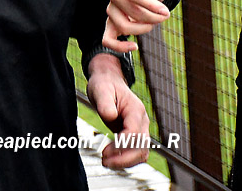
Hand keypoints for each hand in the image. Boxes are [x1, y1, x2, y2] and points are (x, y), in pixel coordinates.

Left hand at [87, 53, 149, 168]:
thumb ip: (105, 103)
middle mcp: (142, 120)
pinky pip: (136, 152)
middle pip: (142, 148)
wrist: (108, 81)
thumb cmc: (104, 84)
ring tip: (106, 162)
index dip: (121, 146)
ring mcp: (141, 128)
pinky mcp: (135, 134)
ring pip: (141, 153)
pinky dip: (125, 159)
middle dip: (124, 159)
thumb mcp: (100, 89)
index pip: (135, 134)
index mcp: (135, 109)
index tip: (105, 151)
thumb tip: (110, 116)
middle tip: (104, 161)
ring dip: (125, 162)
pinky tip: (111, 158)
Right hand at [103, 0, 171, 51]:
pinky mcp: (111, 23)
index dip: (151, 6)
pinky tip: (135, 47)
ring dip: (142, 29)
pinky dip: (120, 47)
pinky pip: (108, 39)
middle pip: (132, 12)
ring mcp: (111, 10)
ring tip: (153, 24)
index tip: (166, 12)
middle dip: (152, 18)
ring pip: (123, 26)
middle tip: (164, 17)